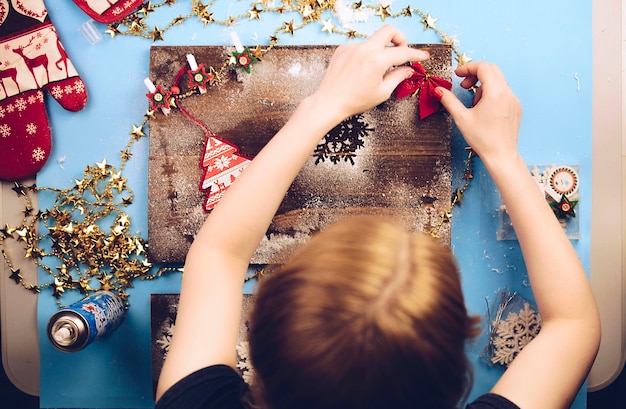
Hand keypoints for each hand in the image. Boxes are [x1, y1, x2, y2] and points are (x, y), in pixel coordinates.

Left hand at [311, 25, 429, 121]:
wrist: (329, 102)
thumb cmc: (355, 101)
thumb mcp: (382, 92)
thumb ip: (398, 77)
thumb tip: (409, 69)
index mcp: (377, 60)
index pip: (403, 52)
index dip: (416, 54)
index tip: (423, 56)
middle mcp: (365, 49)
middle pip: (389, 30)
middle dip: (399, 38)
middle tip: (401, 51)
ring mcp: (352, 47)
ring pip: (373, 40)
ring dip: (381, 50)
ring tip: (377, 69)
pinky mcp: (343, 49)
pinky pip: (360, 47)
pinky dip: (366, 54)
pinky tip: (362, 70)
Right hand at [437, 62, 521, 165]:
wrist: (501, 155)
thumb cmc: (483, 139)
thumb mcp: (462, 118)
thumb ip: (449, 101)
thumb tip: (438, 90)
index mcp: (495, 93)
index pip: (483, 67)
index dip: (468, 67)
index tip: (458, 74)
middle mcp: (507, 93)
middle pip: (492, 70)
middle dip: (475, 74)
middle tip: (464, 85)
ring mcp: (514, 100)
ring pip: (498, 81)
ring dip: (483, 85)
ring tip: (474, 104)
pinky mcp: (516, 107)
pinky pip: (503, 92)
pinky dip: (492, 94)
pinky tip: (484, 109)